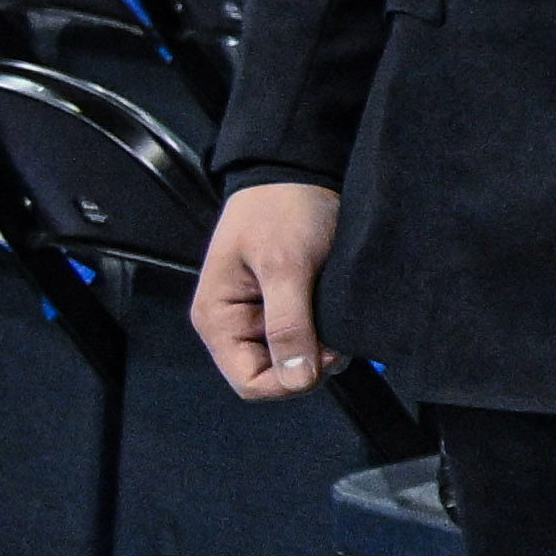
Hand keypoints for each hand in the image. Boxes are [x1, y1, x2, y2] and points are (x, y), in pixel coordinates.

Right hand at [195, 179, 344, 398]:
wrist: (297, 173)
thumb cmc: (281, 209)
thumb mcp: (286, 266)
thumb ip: (288, 324)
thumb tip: (296, 378)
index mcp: (218, 319)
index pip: (249, 383)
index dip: (290, 381)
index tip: (326, 356)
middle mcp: (233, 325)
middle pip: (273, 377)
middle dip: (309, 365)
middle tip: (338, 337)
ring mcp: (258, 319)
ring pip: (292, 361)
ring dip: (320, 350)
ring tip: (337, 320)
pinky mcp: (283, 309)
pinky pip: (303, 339)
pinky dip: (323, 335)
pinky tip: (336, 315)